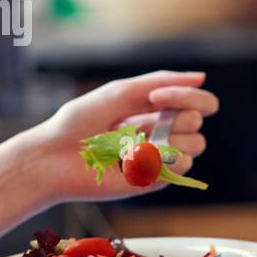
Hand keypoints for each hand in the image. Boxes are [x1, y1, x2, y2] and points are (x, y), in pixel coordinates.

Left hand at [28, 69, 218, 204]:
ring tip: (127, 145)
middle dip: (168, 119)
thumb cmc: (81, 121)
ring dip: (162, 140)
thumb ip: (162, 81)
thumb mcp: (120, 92)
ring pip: (195, 145)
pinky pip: (181, 168)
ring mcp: (160, 157)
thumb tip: (202, 76)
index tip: (155, 97)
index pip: (199, 102)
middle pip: (196, 121)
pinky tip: (131, 161)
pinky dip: (159, 160)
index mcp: (156, 108)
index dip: (187, 97)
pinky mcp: (153, 180)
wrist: (55, 156)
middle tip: (130, 124)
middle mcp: (162, 132)